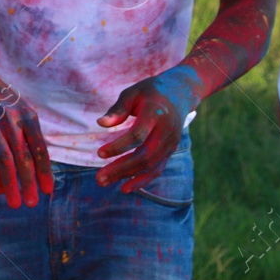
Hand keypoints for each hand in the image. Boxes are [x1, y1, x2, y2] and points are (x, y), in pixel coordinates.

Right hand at [0, 77, 52, 207]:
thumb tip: (40, 166)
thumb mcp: (23, 111)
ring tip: (15, 202)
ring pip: (5, 160)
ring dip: (11, 184)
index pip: (40, 149)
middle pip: (23, 157)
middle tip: (32, 203)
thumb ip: (31, 136)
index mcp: (29, 118)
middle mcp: (13, 122)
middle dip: (28, 182)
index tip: (47, 191)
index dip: (44, 171)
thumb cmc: (5, 102)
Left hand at [96, 66, 198, 192]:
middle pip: (144, 156)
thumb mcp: (132, 93)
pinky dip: (143, 180)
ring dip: (127, 176)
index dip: (119, 146)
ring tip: (104, 181)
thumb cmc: (150, 91)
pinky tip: (126, 188)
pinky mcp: (170, 150)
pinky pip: (157, 169)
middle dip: (121, 169)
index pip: (138, 135)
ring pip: (150, 165)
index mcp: (155, 113)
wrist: (180, 93)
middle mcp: (166, 131)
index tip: (99, 153)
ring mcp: (171, 143)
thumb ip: (118, 109)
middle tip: (99, 178)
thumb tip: (100, 124)